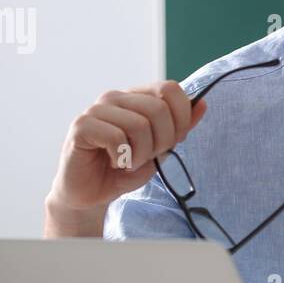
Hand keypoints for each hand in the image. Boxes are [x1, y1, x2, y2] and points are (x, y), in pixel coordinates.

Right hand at [44, 81, 206, 235]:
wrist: (92, 194)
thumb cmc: (124, 170)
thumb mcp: (160, 149)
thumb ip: (180, 128)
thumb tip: (202, 104)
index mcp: (136, 97)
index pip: (170, 89)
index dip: (180, 118)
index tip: (171, 142)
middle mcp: (116, 97)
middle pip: (158, 108)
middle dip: (162, 141)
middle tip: (147, 157)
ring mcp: (97, 109)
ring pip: (139, 125)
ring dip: (141, 154)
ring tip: (129, 162)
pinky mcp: (82, 126)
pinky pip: (116, 137)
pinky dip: (122, 158)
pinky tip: (114, 163)